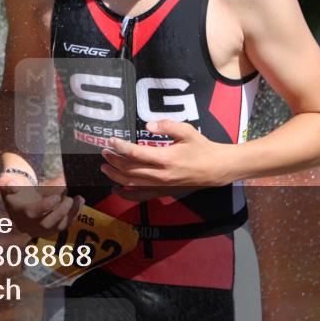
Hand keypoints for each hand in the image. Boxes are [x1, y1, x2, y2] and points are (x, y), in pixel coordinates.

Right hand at [0, 173, 84, 236]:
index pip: (31, 214)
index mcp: (18, 214)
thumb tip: (10, 183)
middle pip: (46, 224)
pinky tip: (79, 203)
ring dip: (71, 214)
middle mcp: (29, 226)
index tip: (56, 197)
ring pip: (58, 227)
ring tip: (79, 199)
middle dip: (60, 212)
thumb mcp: (7, 182)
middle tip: (68, 199)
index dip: (44, 207)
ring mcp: (41, 229)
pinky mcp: (52, 229)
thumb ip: (6, 182)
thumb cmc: (14, 187)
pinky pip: (65, 226)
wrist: (20, 197)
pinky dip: (74, 215)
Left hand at [100, 119, 236, 201]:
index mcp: (166, 158)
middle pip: (130, 169)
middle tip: (104, 152)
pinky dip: (126, 194)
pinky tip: (117, 188)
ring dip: (116, 175)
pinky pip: (140, 195)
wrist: (215, 168)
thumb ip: (167, 126)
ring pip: (132, 182)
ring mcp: (161, 185)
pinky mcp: (163, 190)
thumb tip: (148, 125)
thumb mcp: (187, 131)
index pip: (136, 153)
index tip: (111, 140)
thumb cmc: (201, 147)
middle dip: (114, 161)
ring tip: (104, 167)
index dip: (120, 147)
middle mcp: (160, 174)